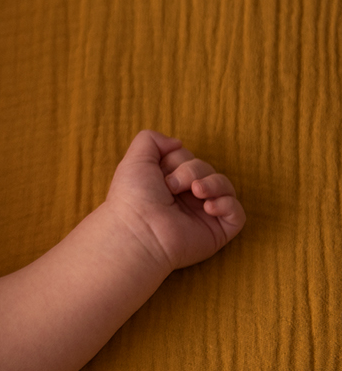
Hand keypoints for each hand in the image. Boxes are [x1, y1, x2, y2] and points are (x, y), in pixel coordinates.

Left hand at [105, 130, 245, 271]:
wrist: (140, 230)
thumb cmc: (133, 196)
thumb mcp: (136, 159)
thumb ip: (151, 140)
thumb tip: (177, 143)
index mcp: (169, 181)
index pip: (188, 158)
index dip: (178, 159)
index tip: (162, 172)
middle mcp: (186, 196)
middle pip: (206, 168)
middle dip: (192, 170)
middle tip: (172, 186)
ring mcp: (203, 214)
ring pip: (224, 186)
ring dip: (213, 183)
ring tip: (197, 192)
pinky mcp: (217, 231)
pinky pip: (237, 213)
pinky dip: (227, 204)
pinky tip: (209, 208)